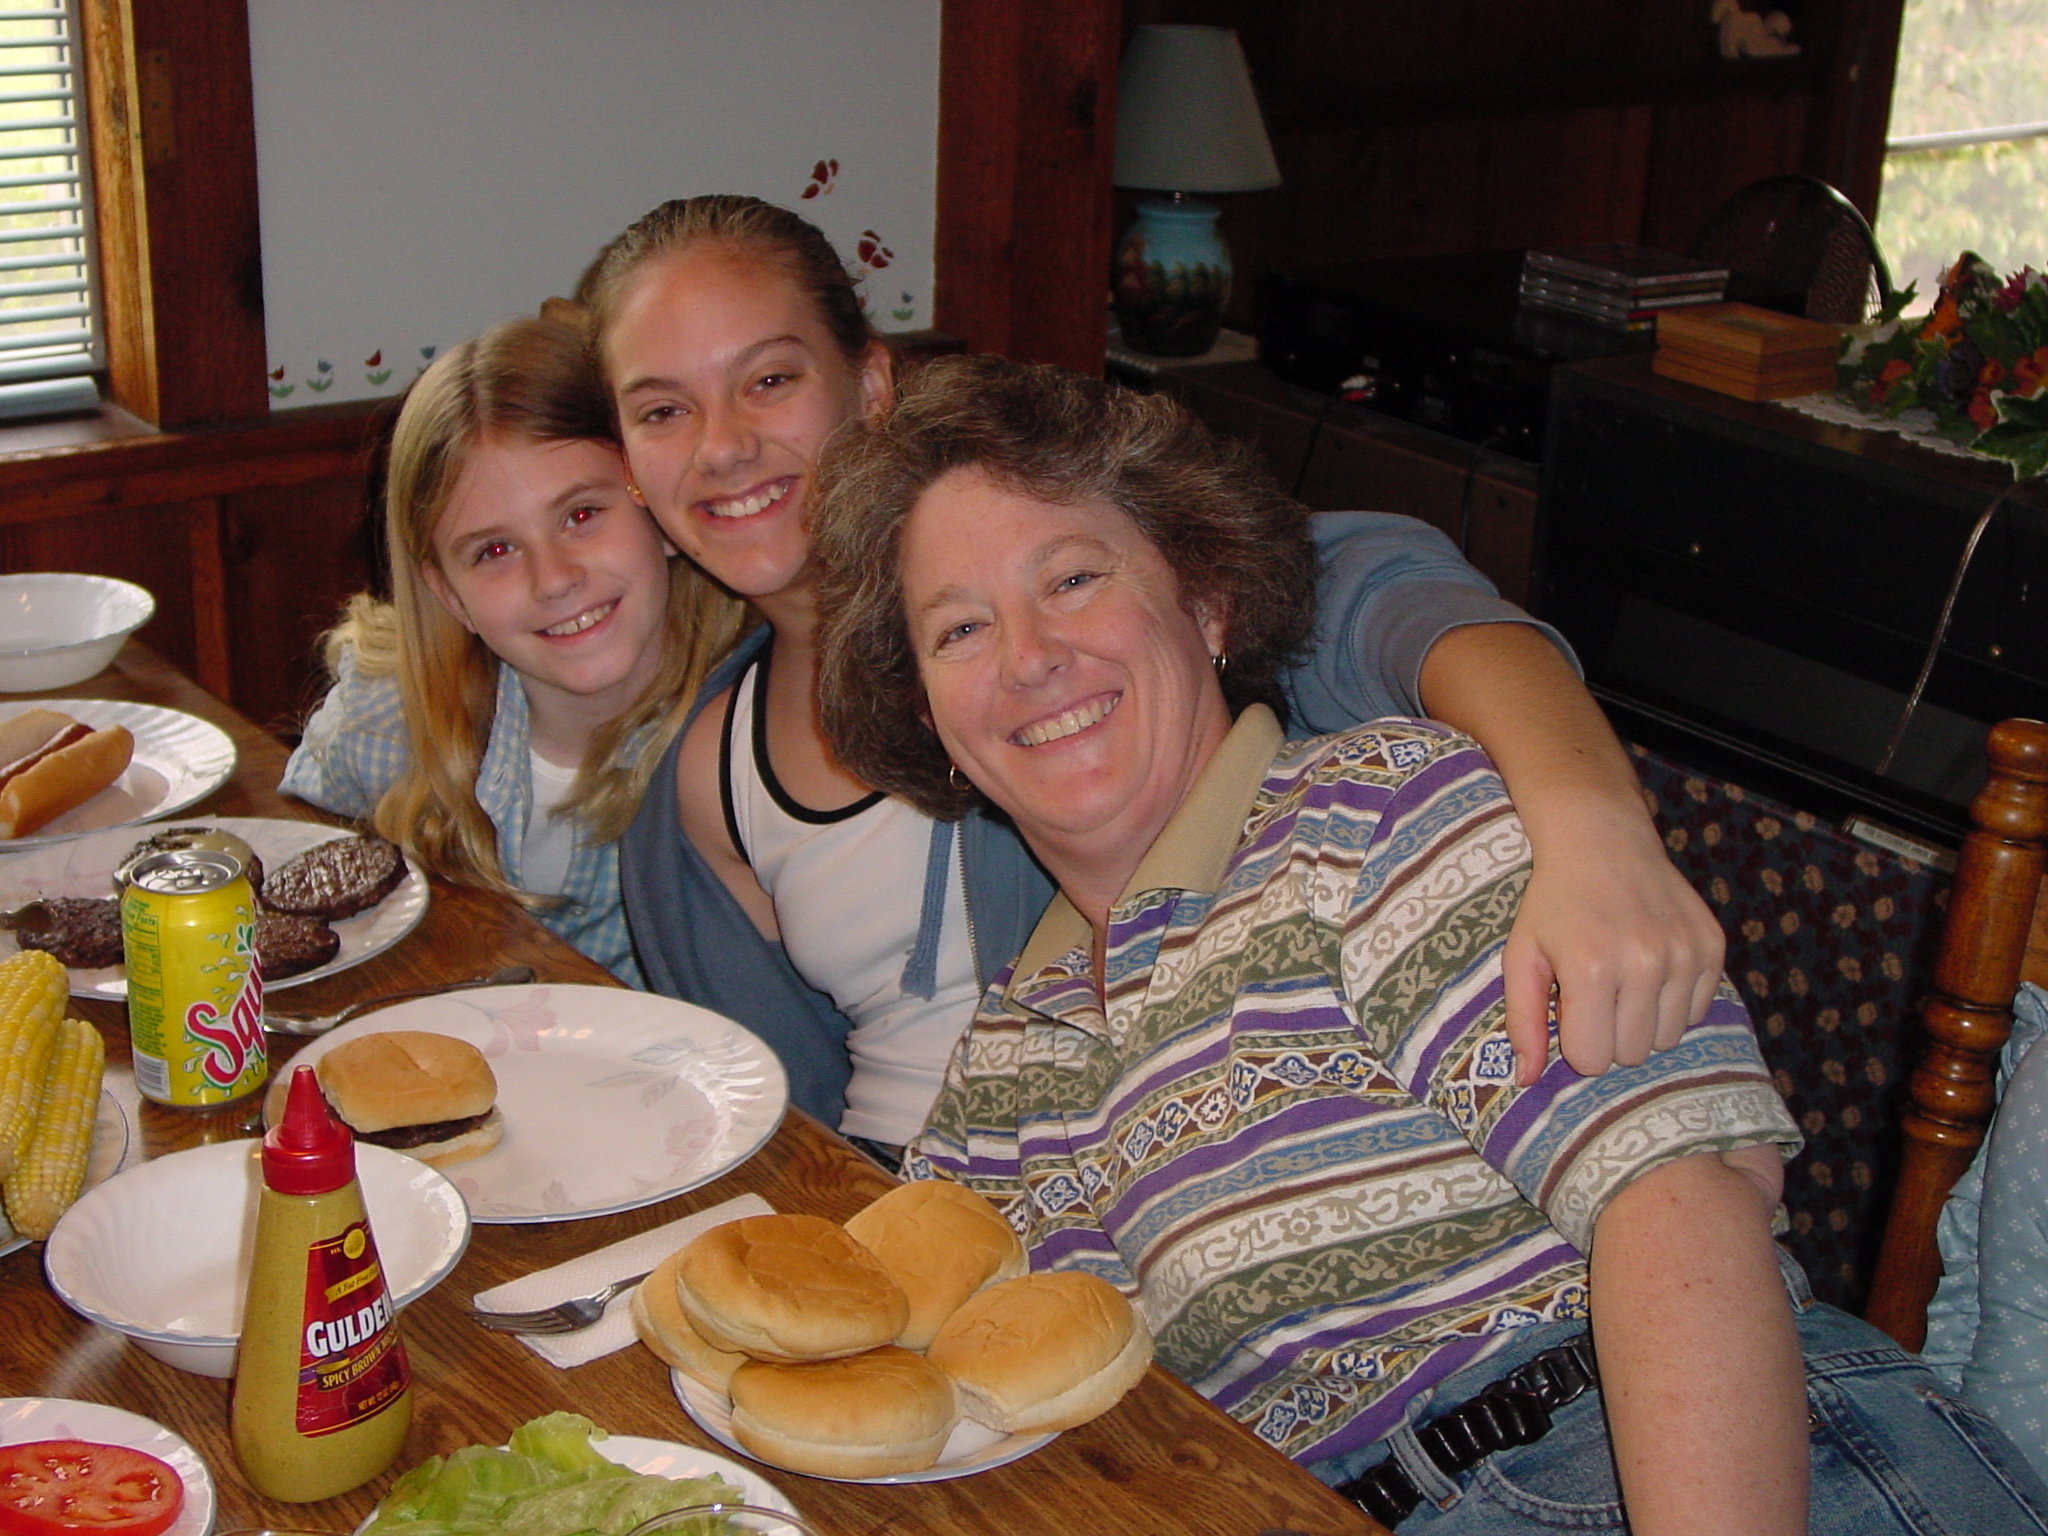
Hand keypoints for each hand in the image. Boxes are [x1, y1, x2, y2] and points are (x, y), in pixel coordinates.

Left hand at [1500, 815, 1723, 1084]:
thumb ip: (1522, 1021)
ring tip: (1622, 982)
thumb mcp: (1521, 956)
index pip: (1593, 1060)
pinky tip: (1650, 969)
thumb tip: (1527, 1080)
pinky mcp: (1711, 947)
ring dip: (1641, 1022)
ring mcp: (1684, 954)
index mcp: (1591, 969)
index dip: (1576, 1042)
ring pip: (1667, 1039)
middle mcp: (1644, 963)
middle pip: (1631, 1054)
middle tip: (1595, 995)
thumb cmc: (1552, 903)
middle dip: (1608, 1034)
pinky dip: (1672, 1002)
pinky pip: (1695, 1012)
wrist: (1602, 841)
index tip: (1569, 1011)